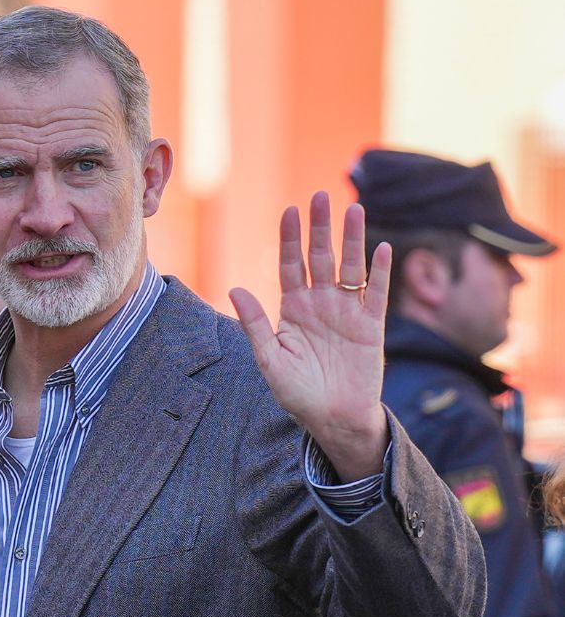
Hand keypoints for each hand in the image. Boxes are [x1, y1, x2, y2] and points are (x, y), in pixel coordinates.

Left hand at [230, 191, 392, 481]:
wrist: (333, 419)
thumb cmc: (297, 393)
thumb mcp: (270, 359)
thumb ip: (255, 324)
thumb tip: (235, 289)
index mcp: (293, 309)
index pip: (290, 266)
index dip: (290, 239)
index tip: (289, 211)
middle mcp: (320, 304)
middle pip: (319, 258)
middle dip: (320, 228)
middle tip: (320, 196)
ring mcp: (347, 313)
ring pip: (349, 267)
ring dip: (352, 239)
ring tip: (354, 209)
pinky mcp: (370, 327)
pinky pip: (376, 294)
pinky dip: (379, 272)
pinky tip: (381, 248)